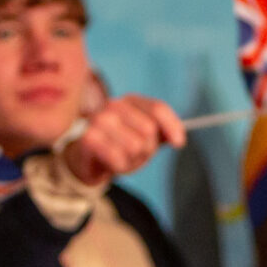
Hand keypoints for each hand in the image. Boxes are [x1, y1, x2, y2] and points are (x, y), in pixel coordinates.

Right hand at [59, 94, 185, 185]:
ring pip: (135, 145)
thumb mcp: (146, 138)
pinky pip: (117, 157)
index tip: (179, 144)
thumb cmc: (120, 146)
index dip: (172, 126)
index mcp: (130, 100)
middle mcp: (113, 105)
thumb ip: (164, 133)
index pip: (158, 109)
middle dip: (147, 149)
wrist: (87, 160)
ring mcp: (98, 120)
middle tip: (135, 153)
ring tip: (122, 157)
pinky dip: (119, 166)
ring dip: (133, 159)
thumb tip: (179, 140)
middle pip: (149, 129)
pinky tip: (111, 163)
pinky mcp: (88, 138)